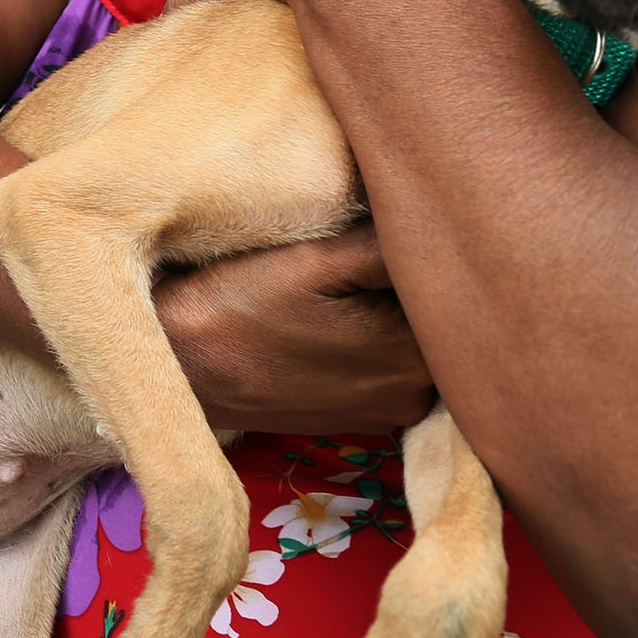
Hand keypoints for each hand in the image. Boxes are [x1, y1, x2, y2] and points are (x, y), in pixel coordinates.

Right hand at [154, 221, 433, 433]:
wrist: (177, 363)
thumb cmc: (238, 302)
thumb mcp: (313, 258)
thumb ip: (390, 245)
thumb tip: (447, 225)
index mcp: (413, 356)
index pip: (460, 296)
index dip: (444, 255)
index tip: (420, 221)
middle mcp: (414, 397)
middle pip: (446, 324)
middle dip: (426, 284)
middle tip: (386, 239)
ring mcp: (388, 412)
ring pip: (421, 346)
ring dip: (402, 310)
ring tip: (359, 272)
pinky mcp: (361, 416)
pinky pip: (395, 367)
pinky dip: (382, 338)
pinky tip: (344, 311)